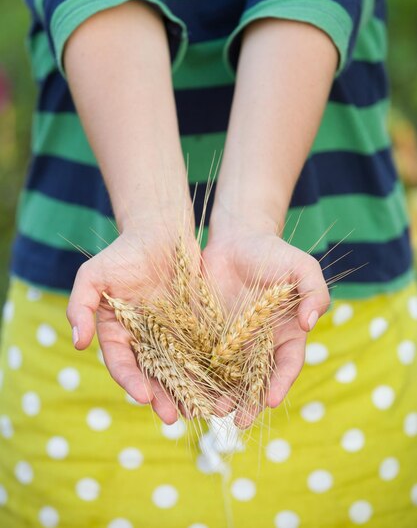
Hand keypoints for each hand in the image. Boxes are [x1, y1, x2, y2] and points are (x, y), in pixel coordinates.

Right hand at [66, 222, 198, 424]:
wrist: (161, 232)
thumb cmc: (124, 252)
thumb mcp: (94, 275)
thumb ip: (80, 306)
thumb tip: (77, 344)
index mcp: (118, 331)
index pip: (122, 363)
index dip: (130, 381)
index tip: (142, 396)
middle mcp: (144, 338)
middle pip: (152, 374)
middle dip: (161, 397)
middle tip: (174, 417)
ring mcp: (171, 334)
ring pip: (178, 369)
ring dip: (186, 391)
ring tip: (199, 411)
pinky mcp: (196, 326)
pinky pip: (202, 351)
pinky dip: (209, 369)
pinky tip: (220, 385)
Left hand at [202, 221, 329, 427]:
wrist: (236, 239)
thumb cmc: (274, 253)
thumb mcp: (301, 266)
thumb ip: (314, 291)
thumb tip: (311, 322)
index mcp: (285, 334)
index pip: (286, 365)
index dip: (281, 383)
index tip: (272, 400)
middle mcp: (258, 344)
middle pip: (255, 380)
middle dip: (248, 402)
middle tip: (238, 420)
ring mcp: (231, 341)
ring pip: (226, 376)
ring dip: (220, 395)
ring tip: (210, 411)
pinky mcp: (206, 333)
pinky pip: (200, 358)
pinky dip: (195, 375)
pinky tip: (186, 389)